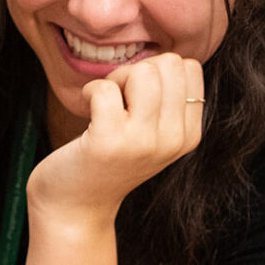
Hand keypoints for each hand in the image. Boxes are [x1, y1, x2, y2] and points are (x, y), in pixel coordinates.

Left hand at [24, 53, 204, 229]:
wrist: (75, 208)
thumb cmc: (107, 161)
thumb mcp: (150, 134)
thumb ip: (165, 100)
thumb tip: (166, 57)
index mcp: (189, 134)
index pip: (189, 67)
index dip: (156, 71)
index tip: (136, 97)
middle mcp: (173, 139)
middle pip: (167, 64)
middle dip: (136, 72)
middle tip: (117, 101)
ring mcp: (143, 142)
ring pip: (142, 72)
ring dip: (115, 80)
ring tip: (104, 106)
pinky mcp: (109, 142)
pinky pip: (105, 88)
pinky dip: (90, 92)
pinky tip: (87, 112)